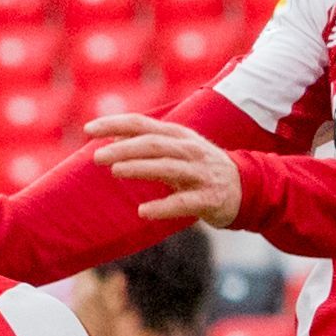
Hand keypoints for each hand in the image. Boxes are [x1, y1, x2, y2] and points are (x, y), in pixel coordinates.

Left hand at [84, 111, 239, 227]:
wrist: (246, 188)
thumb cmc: (202, 168)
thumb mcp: (178, 149)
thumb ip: (149, 144)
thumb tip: (111, 140)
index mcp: (179, 135)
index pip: (142, 124)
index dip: (115, 124)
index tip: (88, 129)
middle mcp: (189, 150)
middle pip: (153, 144)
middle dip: (124, 148)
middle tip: (97, 157)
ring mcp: (200, 174)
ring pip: (167, 168)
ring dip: (140, 168)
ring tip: (115, 172)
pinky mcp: (209, 199)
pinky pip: (183, 203)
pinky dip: (162, 207)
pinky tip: (143, 211)